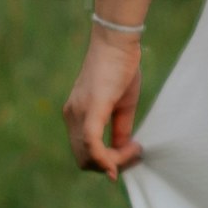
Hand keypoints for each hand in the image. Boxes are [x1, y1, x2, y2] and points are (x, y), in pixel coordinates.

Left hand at [63, 24, 147, 175]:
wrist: (117, 42)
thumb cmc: (121, 69)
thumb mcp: (122, 106)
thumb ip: (120, 129)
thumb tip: (123, 151)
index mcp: (76, 116)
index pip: (85, 153)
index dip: (108, 162)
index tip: (134, 152)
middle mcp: (72, 116)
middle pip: (85, 160)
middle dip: (111, 165)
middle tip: (135, 153)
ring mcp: (77, 113)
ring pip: (88, 157)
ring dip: (114, 161)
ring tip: (136, 148)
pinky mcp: (90, 109)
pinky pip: (92, 144)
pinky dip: (106, 158)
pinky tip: (126, 156)